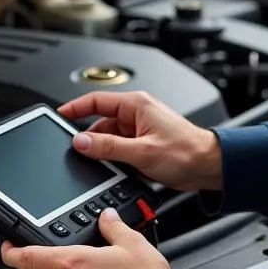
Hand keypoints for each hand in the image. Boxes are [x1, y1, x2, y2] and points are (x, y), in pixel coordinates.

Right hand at [58, 91, 222, 191]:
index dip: (74, 107)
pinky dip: (112, 156)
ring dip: (102, 149)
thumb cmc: (186, 152)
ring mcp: (139, 128)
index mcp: (136, 105)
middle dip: (88, 137)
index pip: (96, 100)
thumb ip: (109, 147)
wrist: (209, 166)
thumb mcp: (142, 151)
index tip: (58, 115)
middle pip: (100, 122)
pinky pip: (118, 147)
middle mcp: (136, 113)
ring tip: (101, 163)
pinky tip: (113, 167)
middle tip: (76, 151)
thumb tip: (81, 142)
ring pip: (108, 137)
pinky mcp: (142, 143)